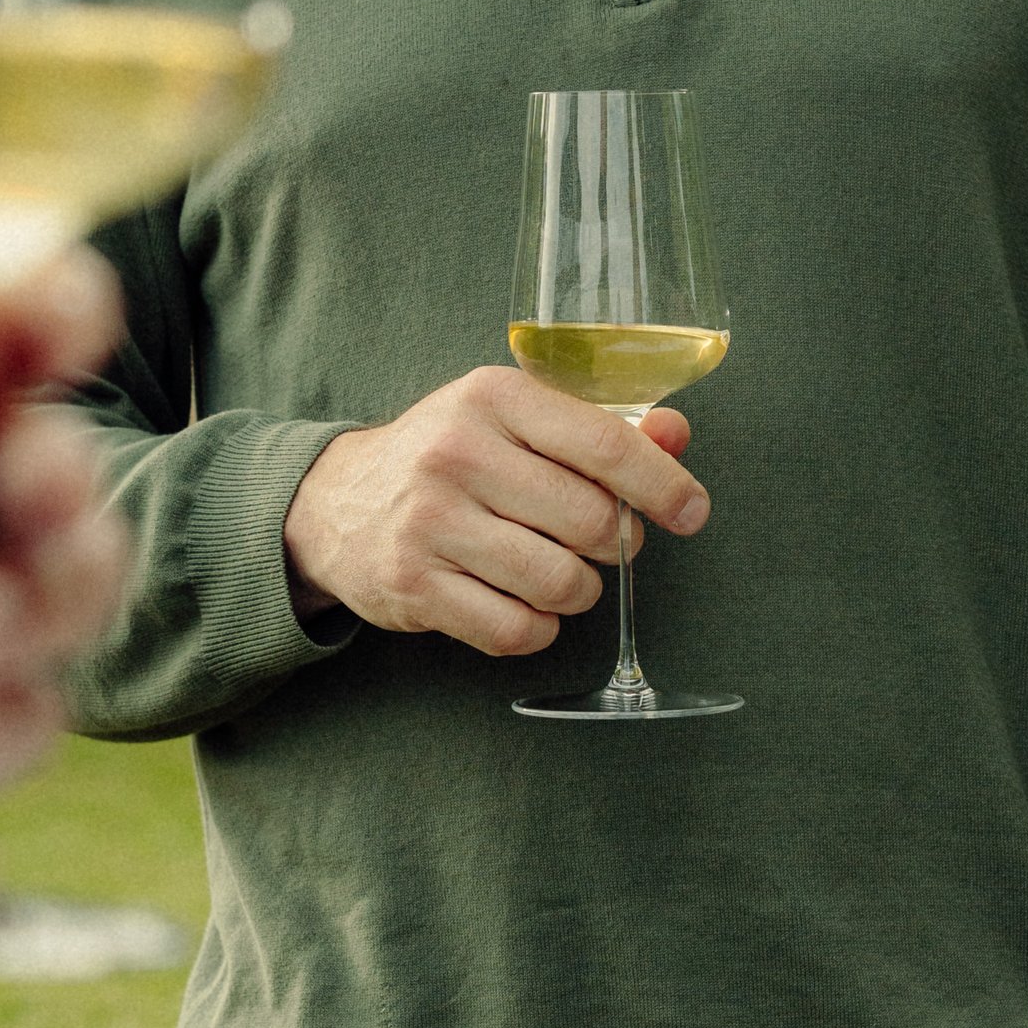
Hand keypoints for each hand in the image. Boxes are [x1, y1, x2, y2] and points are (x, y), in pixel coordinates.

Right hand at [283, 364, 706, 656]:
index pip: (605, 445)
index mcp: (494, 397)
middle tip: (600, 541)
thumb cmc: (450, 456)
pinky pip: (515, 631)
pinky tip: (522, 605)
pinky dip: (537, 628)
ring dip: (577, 591)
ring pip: (559, 583)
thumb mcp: (516, 420)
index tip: (691, 513)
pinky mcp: (412, 586)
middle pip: (592, 521)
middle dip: (615, 543)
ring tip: (556, 573)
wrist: (336, 501)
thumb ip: (603, 428)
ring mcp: (430, 522)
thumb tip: (677, 436)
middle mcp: (457, 453)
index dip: (664, 486)